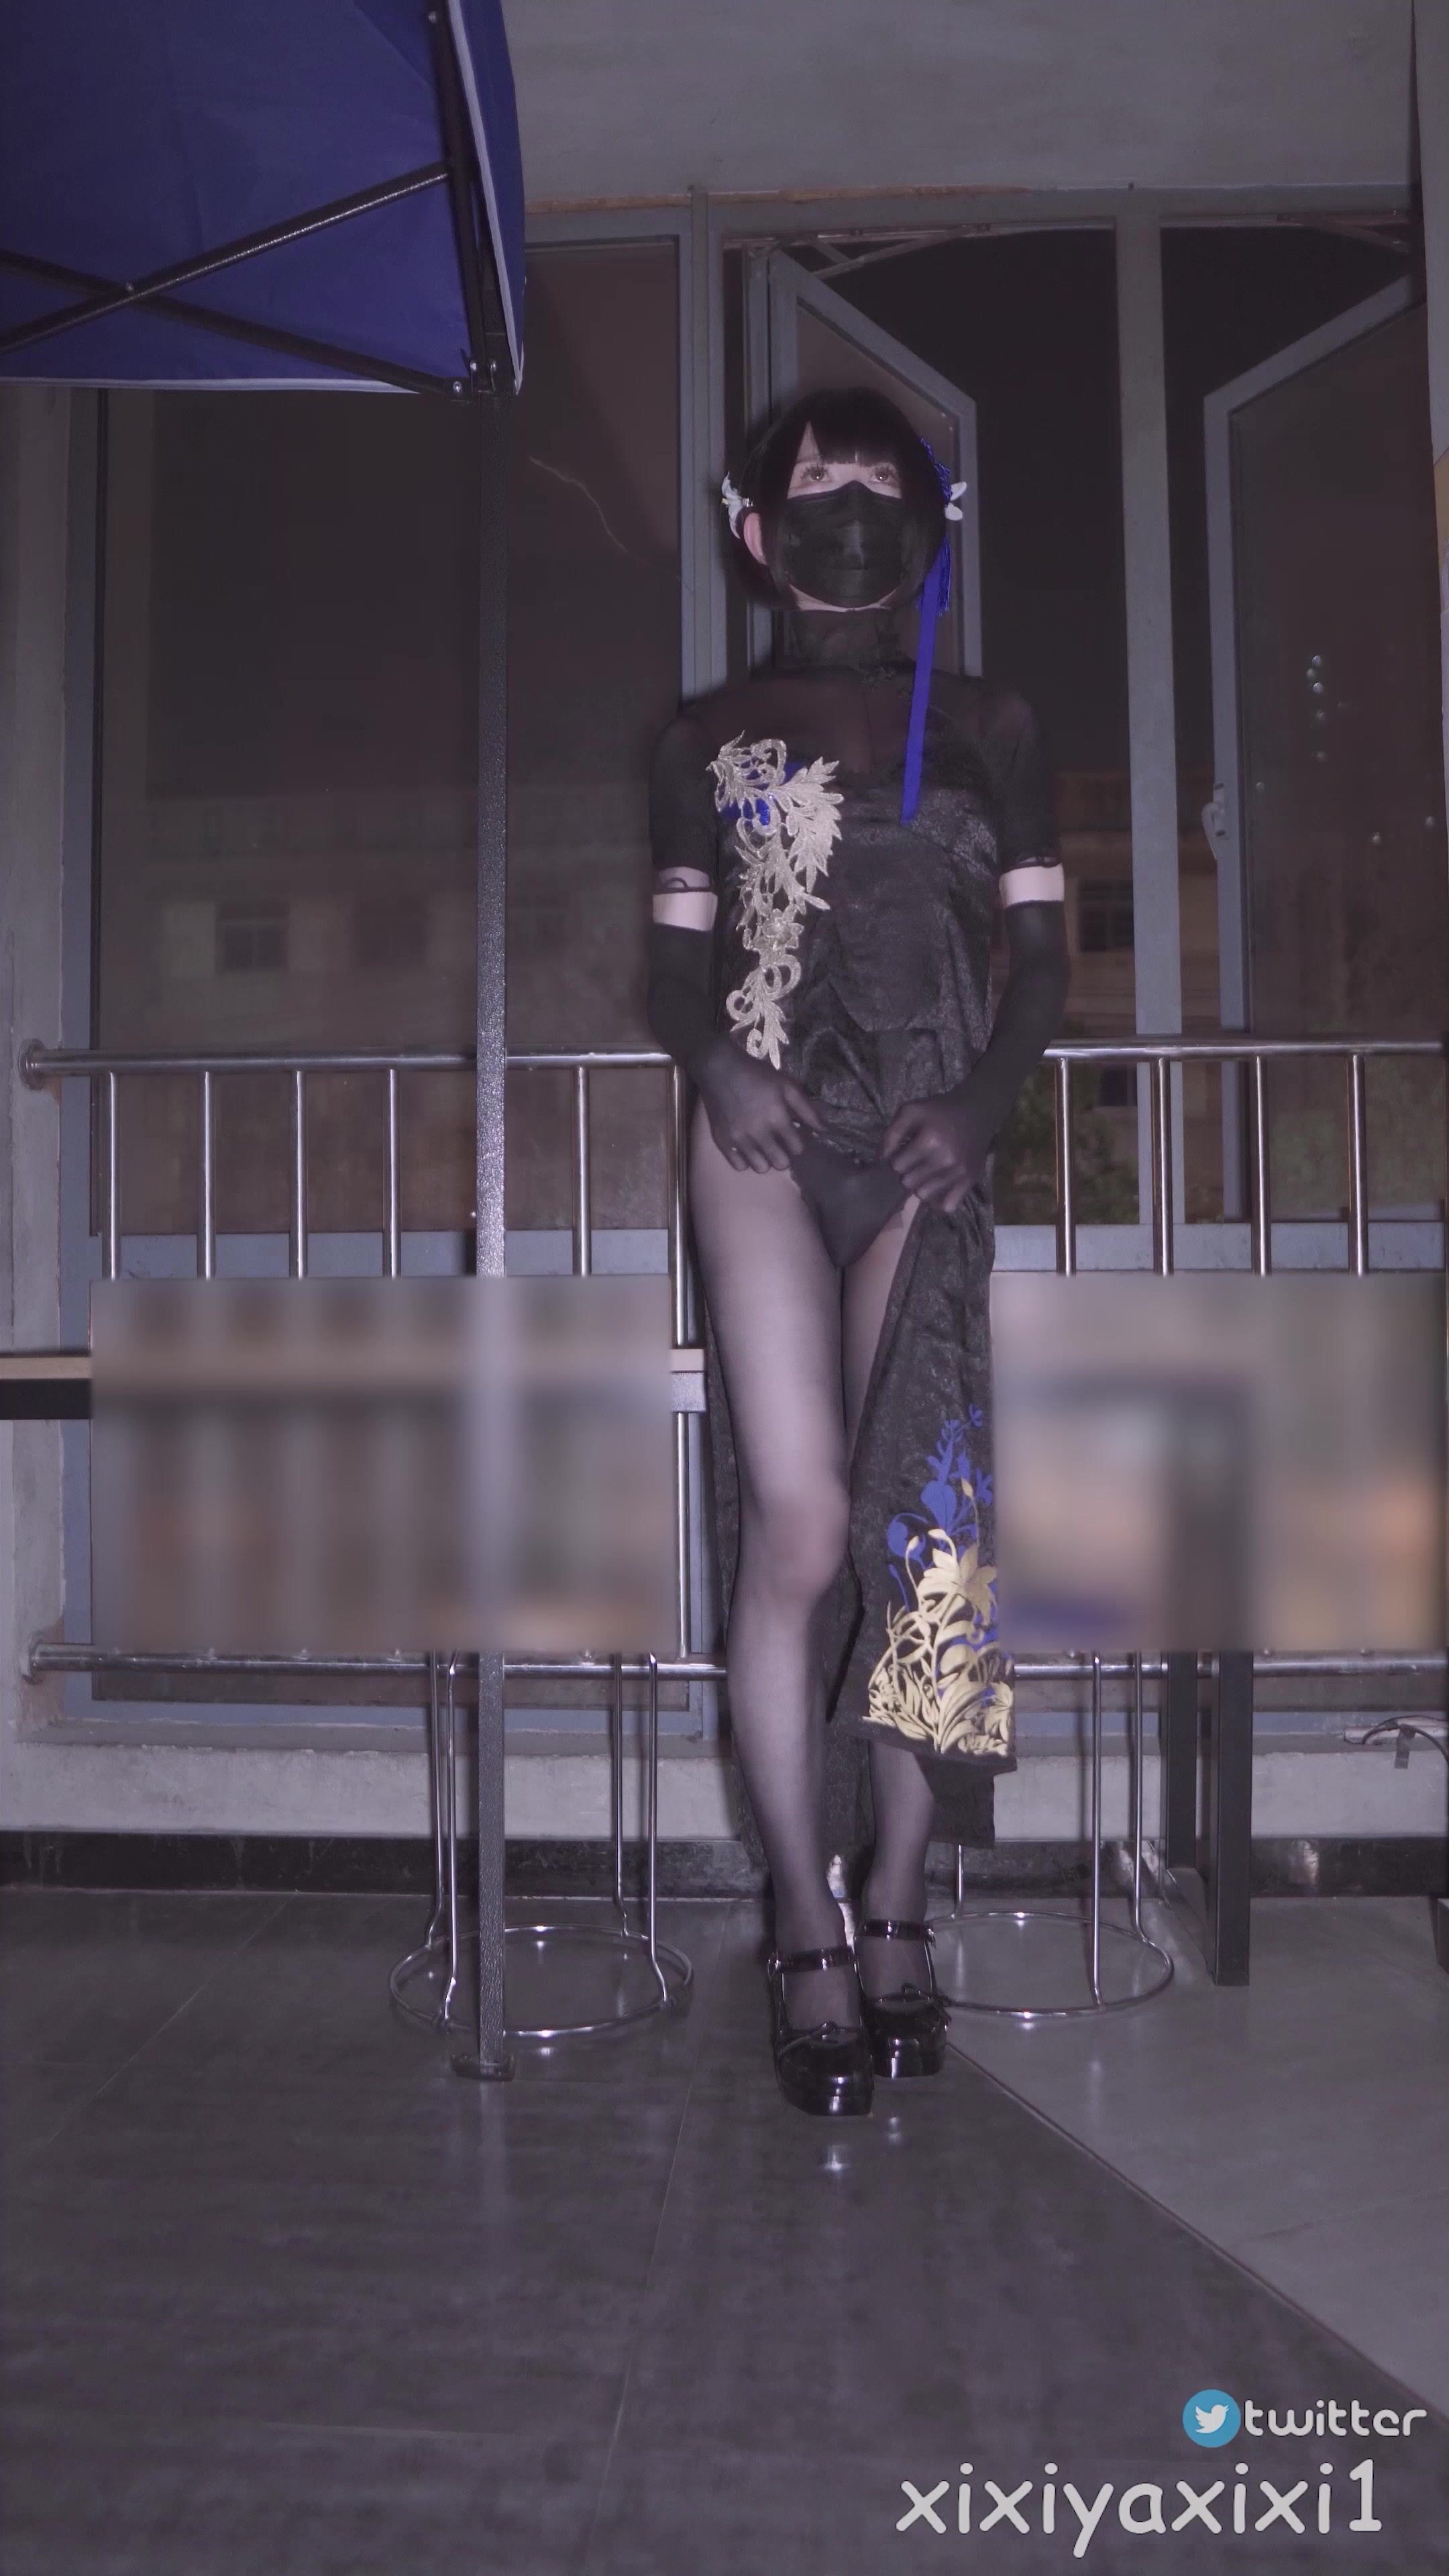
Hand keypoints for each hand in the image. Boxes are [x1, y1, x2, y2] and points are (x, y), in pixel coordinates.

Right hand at [698, 1038, 823, 1172]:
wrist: (719, 1068)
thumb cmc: (756, 1075)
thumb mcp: (786, 1085)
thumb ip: (806, 1109)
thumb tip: (823, 1130)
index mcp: (777, 1117)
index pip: (797, 1148)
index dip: (797, 1143)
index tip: (792, 1136)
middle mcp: (758, 1132)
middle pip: (780, 1163)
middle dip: (784, 1155)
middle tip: (778, 1144)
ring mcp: (739, 1139)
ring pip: (760, 1167)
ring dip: (765, 1159)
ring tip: (762, 1146)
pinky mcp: (722, 1141)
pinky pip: (738, 1166)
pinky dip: (745, 1160)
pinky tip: (747, 1148)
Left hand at [881, 1089, 989, 1211]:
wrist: (976, 1112)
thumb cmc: (939, 1111)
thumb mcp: (910, 1111)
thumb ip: (891, 1134)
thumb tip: (881, 1160)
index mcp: (930, 1141)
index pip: (897, 1166)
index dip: (897, 1159)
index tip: (905, 1152)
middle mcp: (946, 1160)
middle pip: (909, 1183)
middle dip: (908, 1173)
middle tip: (916, 1162)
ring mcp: (959, 1172)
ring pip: (925, 1195)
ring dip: (921, 1186)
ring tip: (926, 1172)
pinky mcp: (971, 1180)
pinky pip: (948, 1206)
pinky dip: (939, 1202)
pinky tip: (937, 1188)